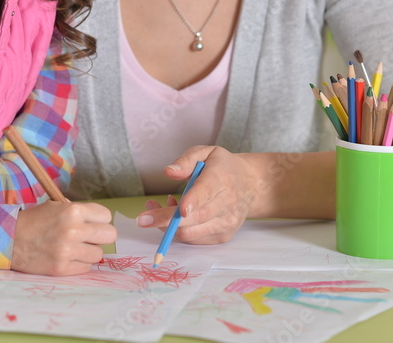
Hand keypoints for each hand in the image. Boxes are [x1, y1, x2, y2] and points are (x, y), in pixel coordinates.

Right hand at [11, 202, 115, 274]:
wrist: (9, 239)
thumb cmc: (35, 220)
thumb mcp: (56, 206)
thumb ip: (78, 212)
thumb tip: (100, 221)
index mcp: (73, 211)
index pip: (106, 216)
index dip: (100, 220)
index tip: (93, 223)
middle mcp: (73, 230)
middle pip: (110, 235)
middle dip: (101, 236)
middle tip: (90, 237)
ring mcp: (67, 251)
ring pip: (98, 254)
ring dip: (89, 252)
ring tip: (74, 248)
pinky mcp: (61, 268)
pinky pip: (86, 268)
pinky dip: (79, 264)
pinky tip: (67, 258)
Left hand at [136, 145, 256, 244]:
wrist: (251, 184)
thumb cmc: (223, 166)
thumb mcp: (206, 152)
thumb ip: (186, 160)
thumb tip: (168, 172)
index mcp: (221, 178)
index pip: (206, 192)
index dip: (192, 202)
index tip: (178, 209)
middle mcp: (227, 203)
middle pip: (194, 218)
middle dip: (165, 221)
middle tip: (142, 218)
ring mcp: (226, 222)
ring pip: (191, 233)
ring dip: (168, 226)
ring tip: (161, 207)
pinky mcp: (223, 236)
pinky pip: (194, 239)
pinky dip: (179, 231)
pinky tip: (177, 215)